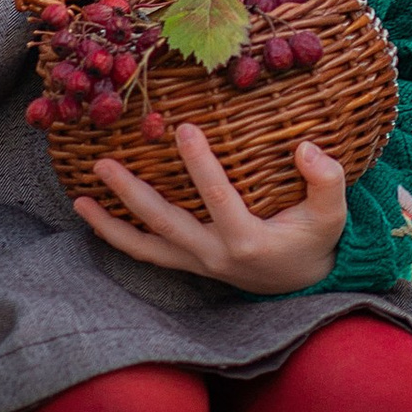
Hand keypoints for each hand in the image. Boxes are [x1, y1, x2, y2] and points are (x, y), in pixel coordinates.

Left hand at [77, 125, 346, 294]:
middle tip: (103, 163)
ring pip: (146, 247)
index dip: (200, 164)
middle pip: (164, 224)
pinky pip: (148, 254)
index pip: (218, 198)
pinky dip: (118, 238)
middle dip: (131, 194)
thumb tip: (306, 148)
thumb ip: (327, 181)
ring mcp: (198, 264)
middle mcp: (215, 256)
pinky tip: (92, 218)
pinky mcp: (189, 265)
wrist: (303, 283)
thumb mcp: (332, 214)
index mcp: (248, 241)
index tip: (184, 128)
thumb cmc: (315, 240)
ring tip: (79, 201)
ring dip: (110, 225)